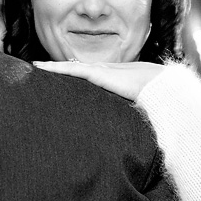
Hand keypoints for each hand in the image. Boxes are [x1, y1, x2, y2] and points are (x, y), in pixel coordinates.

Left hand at [33, 61, 164, 100]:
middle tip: (40, 69)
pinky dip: (55, 67)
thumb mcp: (135, 107)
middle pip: (75, 69)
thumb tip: (123, 133)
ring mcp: (101, 71)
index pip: (87, 75)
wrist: (163, 91)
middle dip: (58, 69)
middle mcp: (104, 71)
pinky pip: (71, 69)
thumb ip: (125, 113)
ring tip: (36, 67)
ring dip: (52, 68)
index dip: (72, 75)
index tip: (59, 78)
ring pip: (70, 68)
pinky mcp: (98, 74)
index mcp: (112, 79)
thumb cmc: (155, 100)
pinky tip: (42, 67)